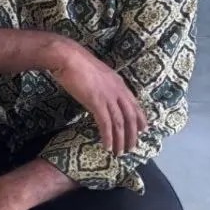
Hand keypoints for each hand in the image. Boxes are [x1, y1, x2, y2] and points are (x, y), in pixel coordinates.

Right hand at [50, 40, 147, 155]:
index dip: (139, 119)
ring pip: (120, 123)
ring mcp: (108, 96)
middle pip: (130, 116)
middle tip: (131, 148)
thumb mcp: (95, 73)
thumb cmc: (75, 62)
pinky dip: (108, 136)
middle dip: (132, 134)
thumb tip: (99, 93)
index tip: (142, 130)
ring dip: (121, 140)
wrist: (67, 57)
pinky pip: (106, 123)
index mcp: (118, 83)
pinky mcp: (96, 102)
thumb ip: (101, 84)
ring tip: (120, 152)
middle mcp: (117, 91)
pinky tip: (107, 146)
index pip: (134, 104)